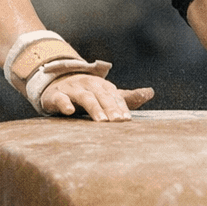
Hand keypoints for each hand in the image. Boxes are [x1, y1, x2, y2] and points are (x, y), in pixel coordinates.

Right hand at [39, 73, 153, 121]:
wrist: (57, 83)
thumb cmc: (88, 93)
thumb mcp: (107, 94)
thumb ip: (127, 97)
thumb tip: (150, 92)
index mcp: (102, 85)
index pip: (114, 96)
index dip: (121, 107)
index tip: (127, 119)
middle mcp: (89, 84)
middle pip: (102, 96)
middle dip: (111, 108)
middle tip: (118, 122)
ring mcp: (72, 89)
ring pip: (85, 97)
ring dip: (94, 108)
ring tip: (101, 121)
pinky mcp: (56, 95)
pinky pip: (60, 98)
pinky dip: (65, 103)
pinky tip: (69, 111)